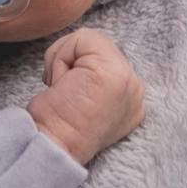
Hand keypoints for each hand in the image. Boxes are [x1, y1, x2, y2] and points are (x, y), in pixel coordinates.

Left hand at [26, 27, 145, 165]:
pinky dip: (61, 57)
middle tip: (64, 93)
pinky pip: (82, 38)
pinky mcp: (113, 73)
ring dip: (63, 60)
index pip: (104, 58)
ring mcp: (128, 81)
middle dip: (71, 62)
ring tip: (64, 91)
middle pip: (97, 45)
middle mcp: (136, 91)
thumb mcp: (87, 100)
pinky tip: (62, 85)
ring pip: (89, 40)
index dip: (78, 68)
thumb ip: (95, 79)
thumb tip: (81, 59)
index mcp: (132, 101)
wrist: (50, 149)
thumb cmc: (56, 127)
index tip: (69, 96)